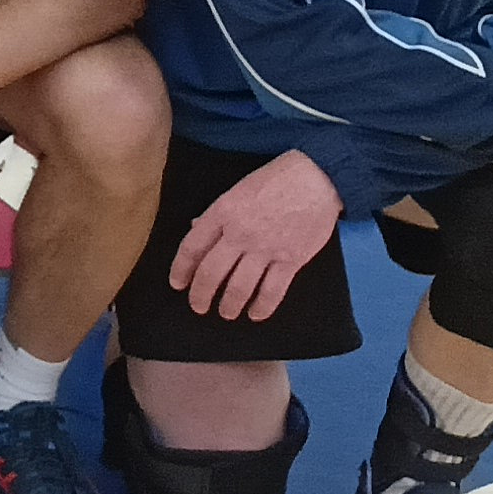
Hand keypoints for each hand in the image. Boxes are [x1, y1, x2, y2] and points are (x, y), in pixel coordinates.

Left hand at [165, 148, 343, 323]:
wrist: (315, 179)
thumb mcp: (237, 190)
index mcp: (223, 212)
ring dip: (229, 305)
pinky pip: (272, 291)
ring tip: (226, 313)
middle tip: (198, 307)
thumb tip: (196, 228)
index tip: (177, 283)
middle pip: (211, 273)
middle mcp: (240, 233)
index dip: (181, 269)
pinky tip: (256, 314)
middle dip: (201, 295)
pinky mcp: (291, 260)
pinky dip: (262, 307)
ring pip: (239, 287)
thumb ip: (217, 213)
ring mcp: (266, 249)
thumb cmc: (275, 180)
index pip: (192, 247)